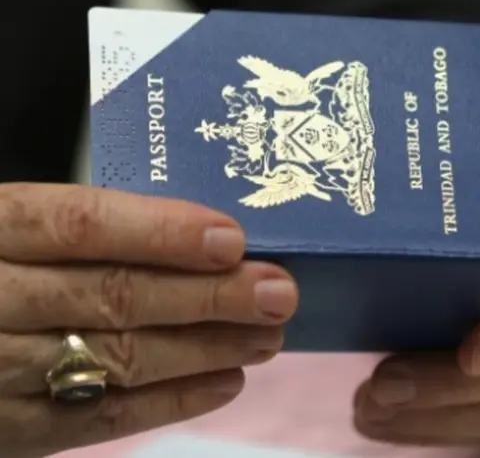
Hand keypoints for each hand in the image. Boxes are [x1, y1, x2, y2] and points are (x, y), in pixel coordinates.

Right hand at [0, 183, 297, 456]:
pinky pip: (99, 419)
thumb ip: (86, 230)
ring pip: (116, 359)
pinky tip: (227, 383)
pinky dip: (171, 402)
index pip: (80, 224)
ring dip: (205, 350)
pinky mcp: (9, 430)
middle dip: (207, 296)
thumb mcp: (19, 229)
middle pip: (111, 296)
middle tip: (278, 293)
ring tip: (266, 338)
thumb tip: (208, 239)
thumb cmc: (1, 265)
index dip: (161, 232)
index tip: (233, 240)